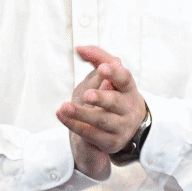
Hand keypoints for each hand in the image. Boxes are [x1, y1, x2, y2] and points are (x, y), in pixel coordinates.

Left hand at [58, 46, 147, 177]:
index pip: (124, 78)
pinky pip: (92, 135)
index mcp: (128, 89)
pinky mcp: (111, 142)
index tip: (103, 67)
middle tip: (87, 94)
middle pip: (115, 102)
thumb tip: (80, 48)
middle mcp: (128, 108)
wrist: (124, 130)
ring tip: (64, 107)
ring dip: (82, 114)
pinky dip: (76, 126)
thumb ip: (97, 60)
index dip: (114, 73)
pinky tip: (63, 117)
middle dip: (101, 98)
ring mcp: (121, 126)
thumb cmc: (113, 98)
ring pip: (101, 120)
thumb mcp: (108, 78)